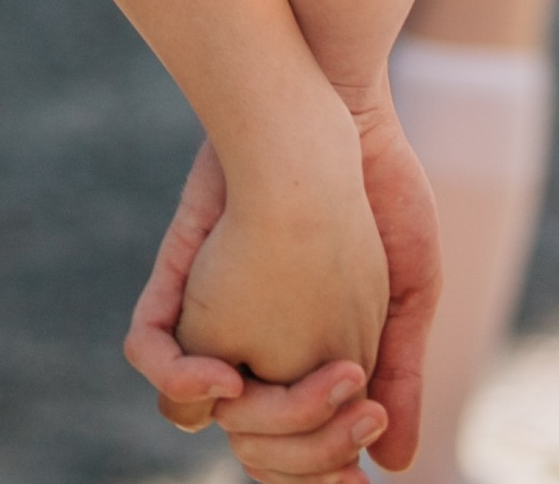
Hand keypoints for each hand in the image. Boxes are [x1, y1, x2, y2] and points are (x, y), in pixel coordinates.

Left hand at [126, 102, 436, 478]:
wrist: (336, 111)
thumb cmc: (384, 195)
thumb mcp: (409, 294)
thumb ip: (399, 374)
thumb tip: (393, 462)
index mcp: (309, 351)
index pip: (291, 439)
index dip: (314, 470)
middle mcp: (252, 335)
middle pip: (242, 433)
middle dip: (282, 459)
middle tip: (328, 468)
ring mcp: (211, 306)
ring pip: (187, 400)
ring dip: (222, 418)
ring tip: (261, 405)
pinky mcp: (179, 269)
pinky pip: (149, 343)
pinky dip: (174, 373)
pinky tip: (225, 374)